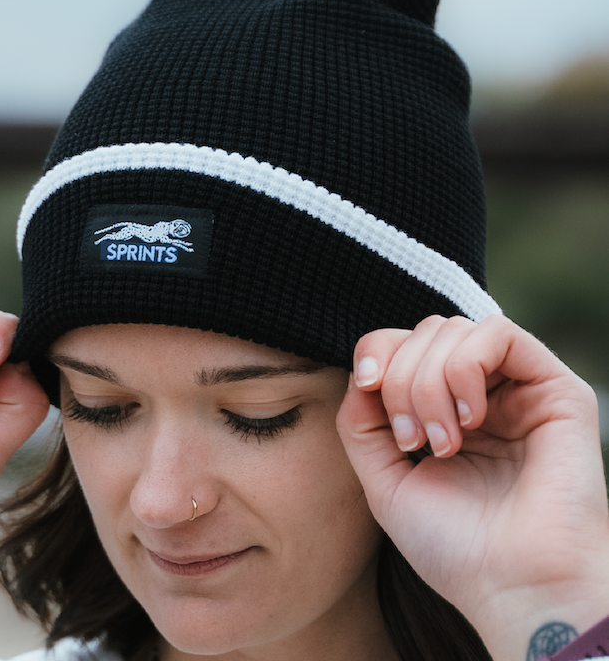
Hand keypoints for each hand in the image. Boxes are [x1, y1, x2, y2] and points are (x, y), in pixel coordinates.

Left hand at [337, 314, 608, 660]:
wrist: (514, 588)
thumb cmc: (453, 545)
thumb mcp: (383, 479)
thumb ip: (360, 423)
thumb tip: (361, 373)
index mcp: (445, 408)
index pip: (403, 344)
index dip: (376, 353)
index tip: (367, 389)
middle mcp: (482, 392)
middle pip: (423, 332)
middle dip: (401, 379)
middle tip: (413, 440)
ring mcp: (519, 387)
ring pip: (453, 329)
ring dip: (429, 382)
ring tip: (444, 443)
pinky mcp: (556, 388)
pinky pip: (499, 334)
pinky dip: (465, 367)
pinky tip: (471, 419)